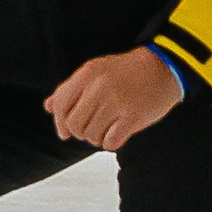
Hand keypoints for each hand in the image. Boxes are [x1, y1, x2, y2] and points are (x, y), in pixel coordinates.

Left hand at [44, 46, 183, 150]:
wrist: (163, 68)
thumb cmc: (126, 71)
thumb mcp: (95, 71)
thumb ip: (70, 88)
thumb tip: (48, 106)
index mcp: (88, 73)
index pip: (60, 104)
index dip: (59, 122)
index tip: (64, 132)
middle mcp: (99, 87)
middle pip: (74, 124)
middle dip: (79, 133)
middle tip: (91, 130)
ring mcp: (116, 102)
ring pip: (91, 135)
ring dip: (96, 138)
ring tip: (106, 129)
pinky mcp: (133, 117)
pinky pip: (110, 142)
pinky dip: (111, 143)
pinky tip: (117, 134)